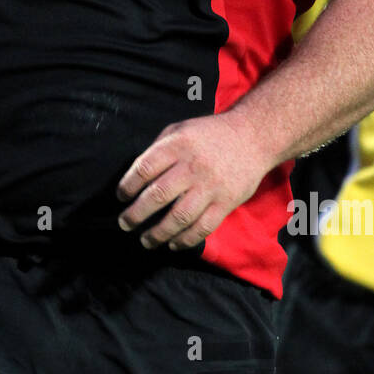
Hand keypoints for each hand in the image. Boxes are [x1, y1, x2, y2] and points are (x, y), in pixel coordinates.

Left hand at [115, 112, 269, 249]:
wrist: (253, 137)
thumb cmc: (210, 134)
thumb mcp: (180, 129)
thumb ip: (159, 149)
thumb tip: (135, 176)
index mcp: (178, 145)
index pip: (144, 169)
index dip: (128, 185)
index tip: (121, 196)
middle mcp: (193, 167)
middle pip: (157, 195)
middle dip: (136, 214)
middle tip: (125, 224)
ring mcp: (210, 187)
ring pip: (178, 217)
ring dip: (158, 233)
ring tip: (146, 240)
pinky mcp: (226, 203)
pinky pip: (202, 228)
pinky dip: (185, 240)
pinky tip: (173, 244)